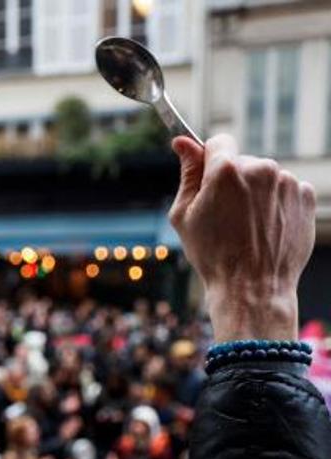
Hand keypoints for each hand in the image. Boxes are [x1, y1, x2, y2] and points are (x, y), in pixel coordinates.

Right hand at [170, 135, 316, 342]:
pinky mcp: (306, 197)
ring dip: (256, 195)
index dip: (210, 160)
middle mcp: (262, 168)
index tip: (208, 179)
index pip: (219, 142)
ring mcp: (287, 182)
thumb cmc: (212, 255)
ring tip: (247, 228)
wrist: (252, 287)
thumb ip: (188, 174)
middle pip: (243, 162)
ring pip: (265, 178)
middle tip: (224, 217)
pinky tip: (265, 230)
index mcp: (227, 170)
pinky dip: (275, 206)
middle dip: (233, 182)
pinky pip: (285, 192)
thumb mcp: (185, 215)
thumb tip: (182, 142)